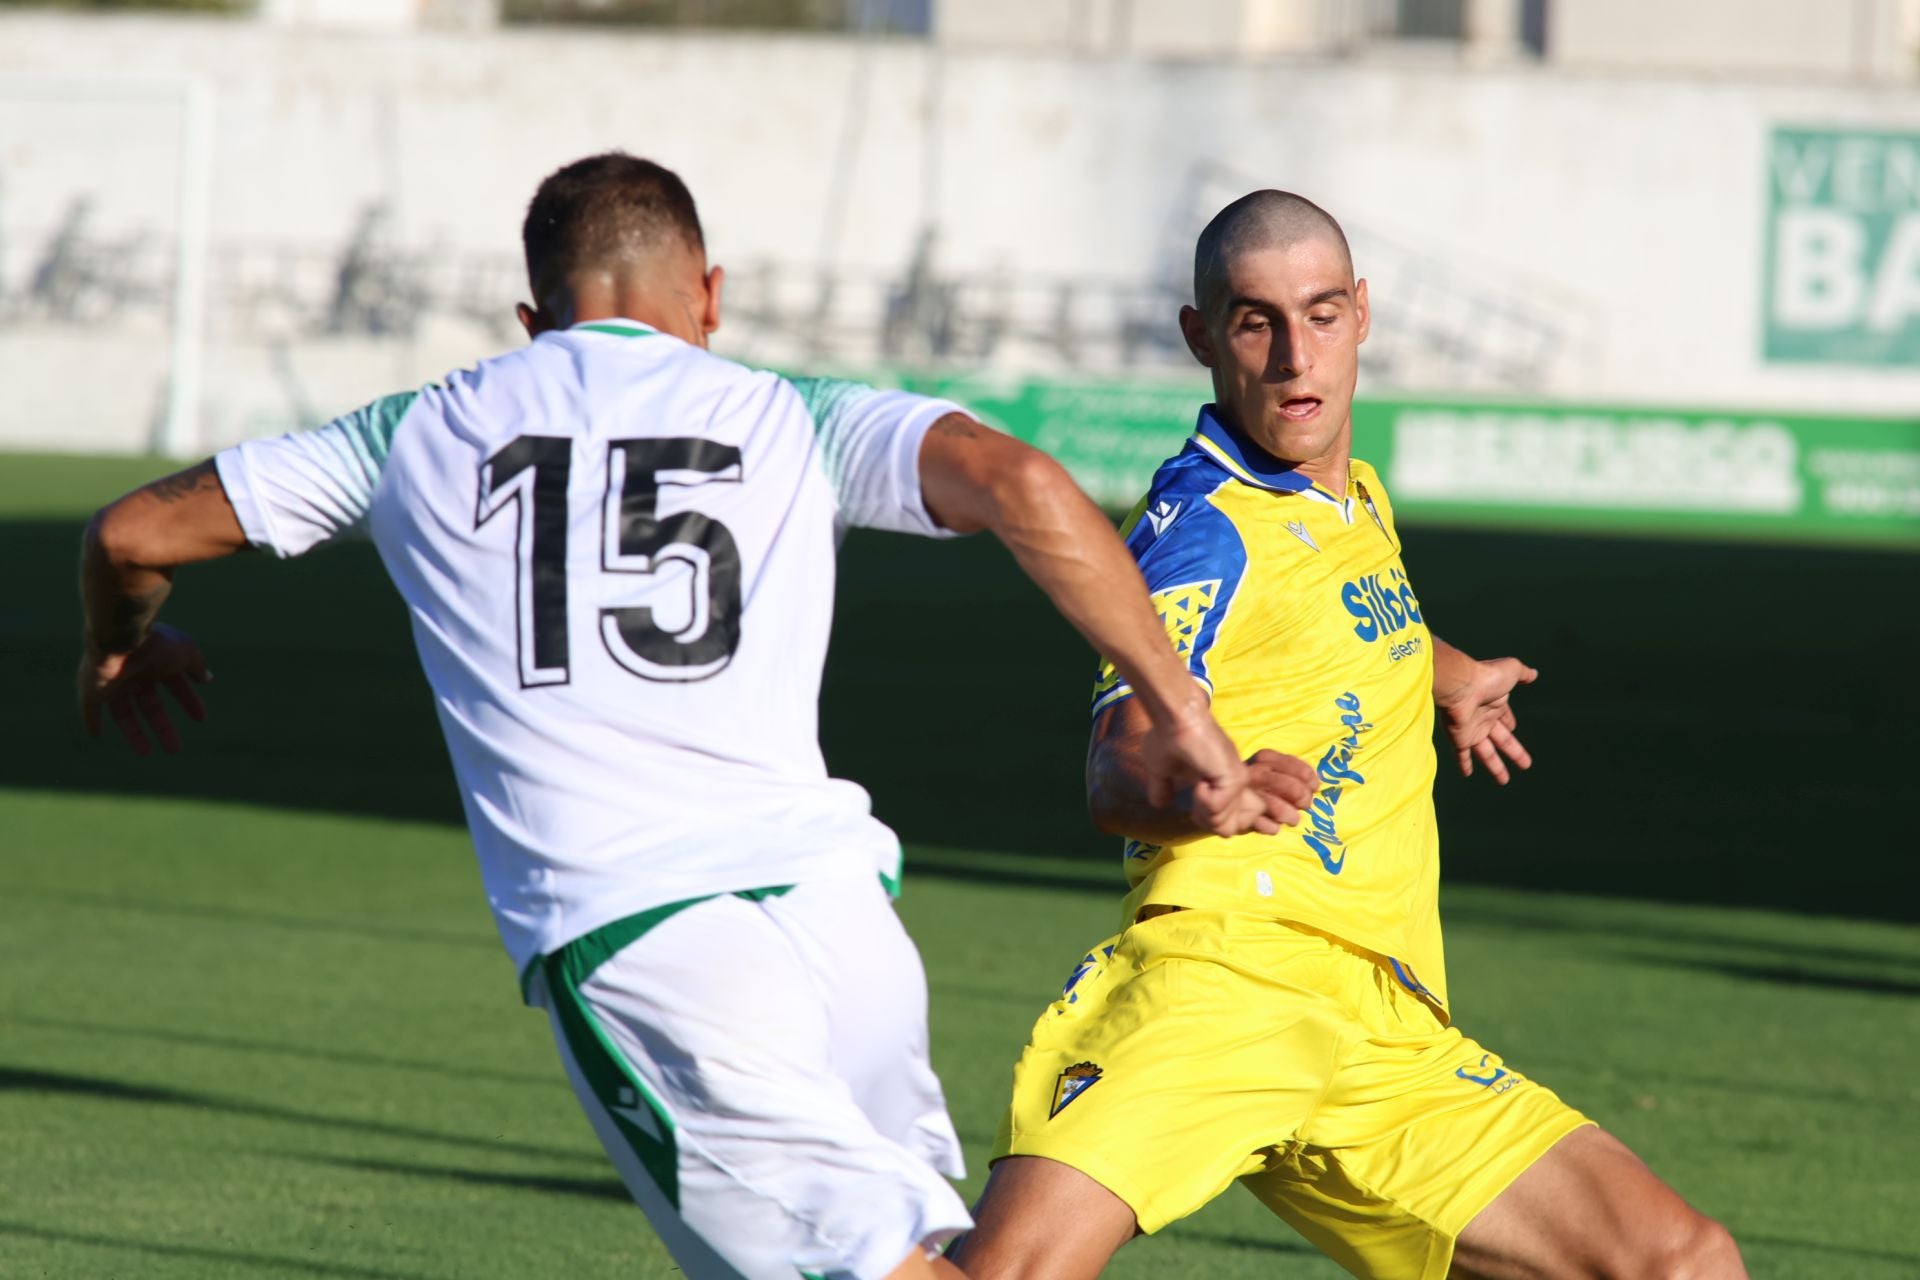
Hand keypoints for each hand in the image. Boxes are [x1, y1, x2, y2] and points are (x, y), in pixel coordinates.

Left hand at [79, 623, 211, 755]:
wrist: (121, 639)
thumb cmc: (157, 644)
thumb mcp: (187, 652)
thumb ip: (196, 667)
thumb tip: (208, 678)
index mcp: (158, 662)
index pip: (176, 686)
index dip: (189, 702)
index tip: (200, 718)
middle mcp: (135, 673)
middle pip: (150, 705)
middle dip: (162, 727)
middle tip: (175, 750)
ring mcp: (113, 681)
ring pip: (122, 712)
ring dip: (133, 732)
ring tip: (145, 753)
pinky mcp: (92, 689)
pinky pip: (90, 708)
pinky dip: (92, 719)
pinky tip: (96, 733)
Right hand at [1139, 700, 1285, 837]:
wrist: (1175, 717)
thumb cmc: (1167, 736)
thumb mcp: (1161, 770)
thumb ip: (1164, 788)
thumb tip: (1159, 803)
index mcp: (1223, 782)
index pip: (1230, 821)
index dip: (1208, 821)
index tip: (1193, 806)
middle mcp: (1236, 783)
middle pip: (1229, 829)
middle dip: (1207, 823)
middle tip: (1194, 801)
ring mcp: (1237, 781)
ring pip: (1223, 824)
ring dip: (1202, 813)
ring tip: (1194, 788)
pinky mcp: (1233, 779)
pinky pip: (1217, 809)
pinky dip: (1202, 801)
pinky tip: (1197, 781)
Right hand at [1246, 748, 1318, 826]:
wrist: (1219, 794)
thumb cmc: (1256, 781)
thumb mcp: (1271, 767)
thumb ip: (1294, 771)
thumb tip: (1319, 781)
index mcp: (1264, 758)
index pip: (1294, 765)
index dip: (1309, 778)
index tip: (1314, 787)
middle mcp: (1255, 773)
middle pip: (1291, 787)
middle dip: (1303, 798)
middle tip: (1305, 805)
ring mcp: (1246, 794)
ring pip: (1278, 808)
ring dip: (1292, 817)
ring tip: (1293, 819)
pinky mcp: (1240, 814)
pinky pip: (1265, 825)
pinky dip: (1273, 827)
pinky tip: (1273, 825)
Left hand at [1437, 656, 1535, 783]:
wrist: (1460, 685)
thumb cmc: (1486, 676)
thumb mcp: (1511, 670)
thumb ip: (1522, 673)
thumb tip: (1534, 674)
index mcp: (1496, 704)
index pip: (1504, 718)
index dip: (1509, 723)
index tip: (1512, 729)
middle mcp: (1484, 718)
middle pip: (1502, 740)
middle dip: (1514, 752)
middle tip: (1526, 765)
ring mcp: (1471, 730)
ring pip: (1486, 753)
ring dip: (1495, 766)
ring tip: (1504, 781)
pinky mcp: (1460, 738)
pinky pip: (1461, 754)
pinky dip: (1464, 764)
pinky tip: (1467, 774)